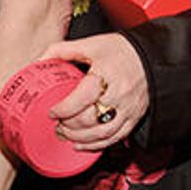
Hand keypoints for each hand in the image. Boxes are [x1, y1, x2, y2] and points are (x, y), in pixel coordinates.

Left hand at [41, 33, 149, 149]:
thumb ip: (62, 51)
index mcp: (105, 76)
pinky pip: (115, 138)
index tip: (51, 111)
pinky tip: (82, 145)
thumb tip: (38, 61)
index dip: (63, 109)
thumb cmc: (122, 50)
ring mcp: (128, 109)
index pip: (81, 98)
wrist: (152, 57)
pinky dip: (97, 145)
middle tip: (56, 125)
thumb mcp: (90, 44)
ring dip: (80, 138)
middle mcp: (118, 95)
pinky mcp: (134, 118)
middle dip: (69, 126)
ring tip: (65, 135)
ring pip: (102, 133)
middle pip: (90, 119)